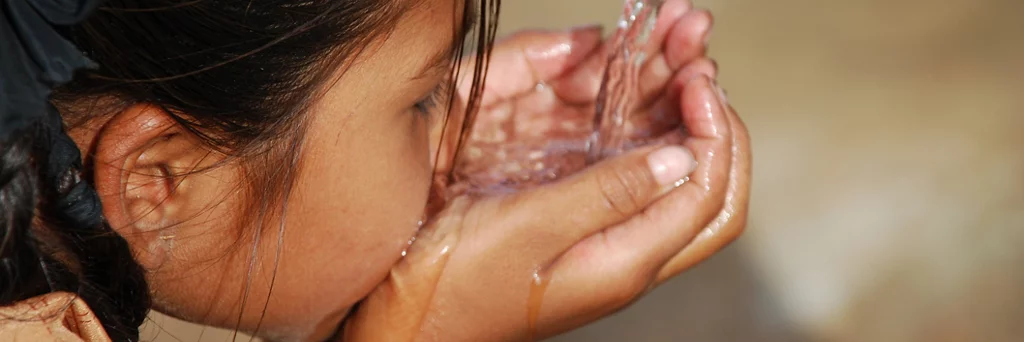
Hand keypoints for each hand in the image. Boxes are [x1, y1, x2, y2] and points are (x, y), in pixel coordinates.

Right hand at [346, 1, 749, 340]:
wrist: (406, 317)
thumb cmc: (454, 284)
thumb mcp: (527, 229)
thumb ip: (605, 194)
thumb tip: (681, 159)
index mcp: (624, 263)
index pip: (707, 194)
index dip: (714, 130)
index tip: (694, 78)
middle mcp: (626, 255)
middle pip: (705, 185)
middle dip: (710, 114)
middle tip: (695, 55)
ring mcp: (605, 240)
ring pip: (669, 172)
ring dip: (676, 110)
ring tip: (671, 47)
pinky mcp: (579, 224)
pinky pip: (628, 169)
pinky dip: (638, 123)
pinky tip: (627, 85)